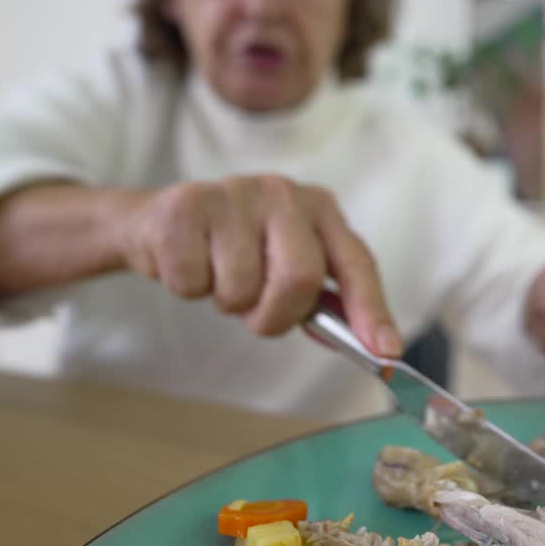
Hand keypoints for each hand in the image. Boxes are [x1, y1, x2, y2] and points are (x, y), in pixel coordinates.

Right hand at [114, 175, 401, 355]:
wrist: (158, 223)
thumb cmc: (234, 251)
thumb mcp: (283, 267)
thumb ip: (321, 301)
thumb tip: (365, 344)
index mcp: (319, 208)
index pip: (356, 263)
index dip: (372, 310)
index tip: (386, 352)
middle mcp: (284, 193)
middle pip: (300, 279)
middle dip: (276, 314)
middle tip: (256, 312)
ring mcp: (235, 194)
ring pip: (242, 288)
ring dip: (227, 302)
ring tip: (218, 276)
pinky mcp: (186, 206)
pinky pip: (194, 280)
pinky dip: (187, 288)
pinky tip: (189, 262)